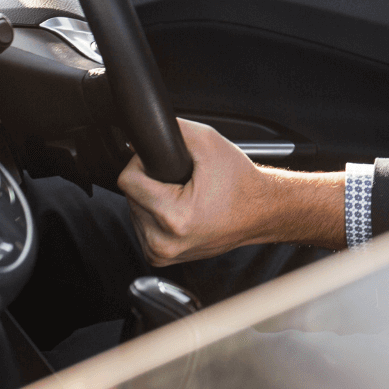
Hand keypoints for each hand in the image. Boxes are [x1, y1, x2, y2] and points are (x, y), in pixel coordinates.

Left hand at [119, 119, 345, 263]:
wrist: (260, 211)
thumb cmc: (240, 183)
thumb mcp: (209, 142)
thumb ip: (173, 130)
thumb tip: (144, 131)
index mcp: (173, 217)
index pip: (127, 180)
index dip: (143, 163)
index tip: (166, 164)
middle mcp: (163, 242)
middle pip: (130, 196)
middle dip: (152, 183)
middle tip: (182, 182)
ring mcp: (161, 253)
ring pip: (134, 211)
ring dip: (153, 199)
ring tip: (184, 196)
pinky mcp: (161, 257)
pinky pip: (143, 226)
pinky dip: (156, 215)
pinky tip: (180, 210)